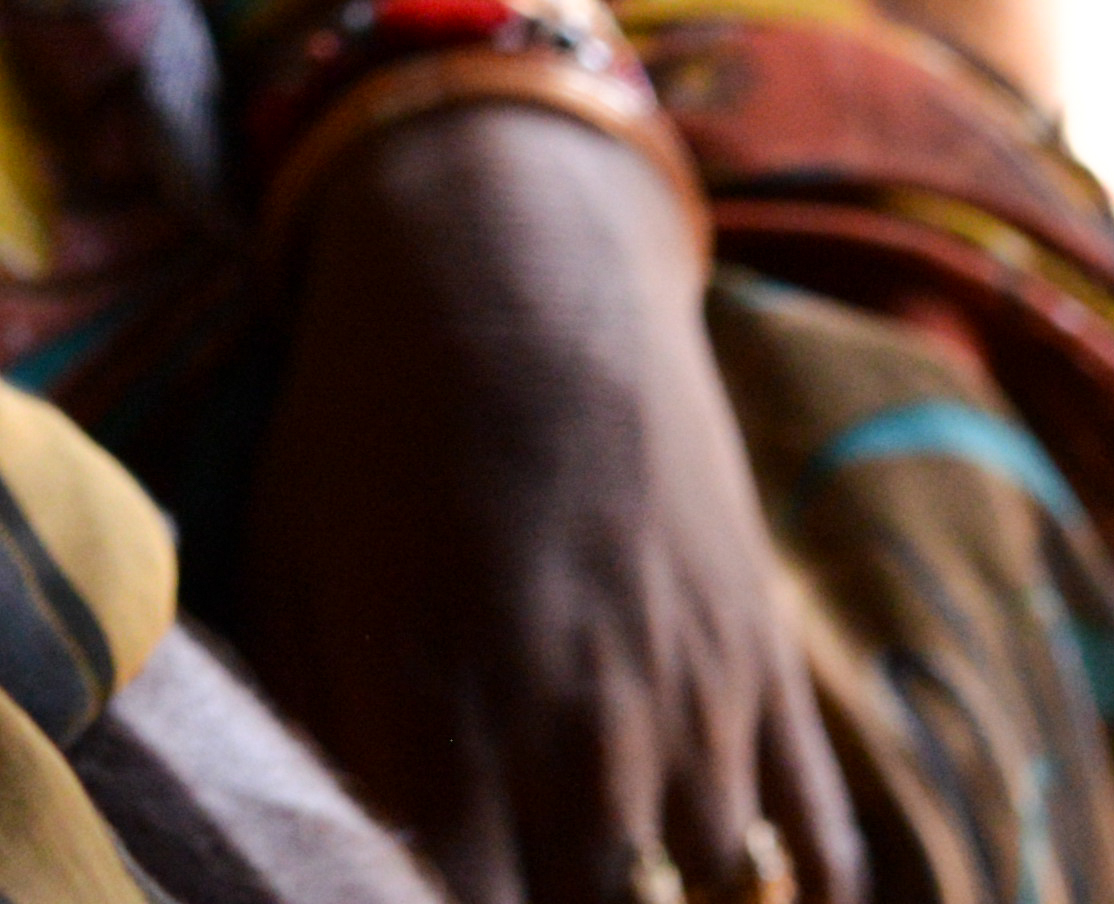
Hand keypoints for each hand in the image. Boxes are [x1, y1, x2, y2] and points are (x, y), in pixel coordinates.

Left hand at [237, 103, 856, 903]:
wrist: (515, 271)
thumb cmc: (366, 432)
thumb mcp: (292, 581)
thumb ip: (311, 744)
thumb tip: (310, 844)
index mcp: (434, 733)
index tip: (411, 886)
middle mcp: (575, 746)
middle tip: (519, 863)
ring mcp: (690, 711)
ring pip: (708, 901)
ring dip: (658, 895)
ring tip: (605, 861)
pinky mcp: (768, 669)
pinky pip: (821, 852)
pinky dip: (791, 889)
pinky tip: (732, 884)